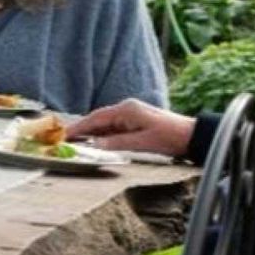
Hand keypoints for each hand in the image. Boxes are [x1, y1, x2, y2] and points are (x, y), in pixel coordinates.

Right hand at [67, 98, 195, 156]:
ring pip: (104, 124)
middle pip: (97, 119)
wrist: (191, 135)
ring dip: (90, 133)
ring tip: (74, 143)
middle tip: (63, 139)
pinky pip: (112, 128)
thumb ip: (117, 143)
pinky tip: (94, 142)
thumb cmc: (169, 137)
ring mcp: (130, 115)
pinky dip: (102, 135)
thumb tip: (95, 145)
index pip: (96, 118)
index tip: (64, 135)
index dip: (79, 127)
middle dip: (81, 129)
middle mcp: (126, 109)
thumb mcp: (142, 143)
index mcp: (126, 110)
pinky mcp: (134, 122)